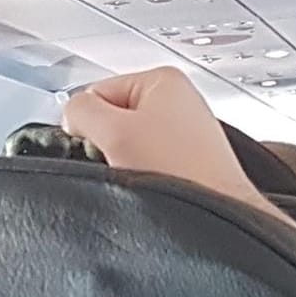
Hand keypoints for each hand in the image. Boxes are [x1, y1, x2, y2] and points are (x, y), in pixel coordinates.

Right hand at [64, 67, 271, 216]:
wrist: (222, 218)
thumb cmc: (182, 173)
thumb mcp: (112, 131)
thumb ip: (79, 110)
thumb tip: (73, 115)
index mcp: (164, 79)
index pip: (96, 92)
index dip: (89, 121)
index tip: (102, 143)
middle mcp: (182, 101)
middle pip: (116, 118)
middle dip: (111, 142)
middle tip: (127, 162)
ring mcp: (190, 133)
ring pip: (133, 145)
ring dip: (130, 161)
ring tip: (147, 176)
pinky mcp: (195, 163)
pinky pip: (154, 164)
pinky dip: (150, 175)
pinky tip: (161, 186)